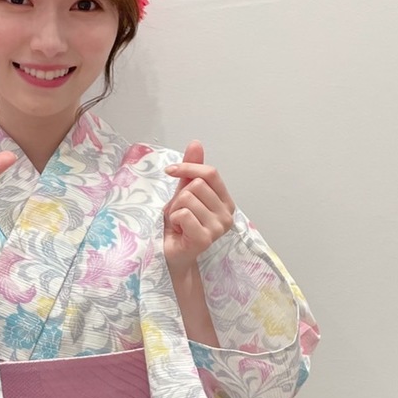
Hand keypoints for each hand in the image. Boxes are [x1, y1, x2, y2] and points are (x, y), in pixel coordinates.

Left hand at [163, 141, 235, 270]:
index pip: (210, 173)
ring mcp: (218, 228)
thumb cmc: (179, 225)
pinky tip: (179, 232)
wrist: (171, 254)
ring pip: (187, 199)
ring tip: (179, 223)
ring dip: (175, 210)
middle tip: (179, 214)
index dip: (188, 167)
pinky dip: (174, 221)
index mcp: (225, 201)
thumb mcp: (184, 192)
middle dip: (179, 197)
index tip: (170, 171)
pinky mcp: (206, 238)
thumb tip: (196, 143)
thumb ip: (192, 170)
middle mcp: (227, 214)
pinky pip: (183, 214)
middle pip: (197, 185)